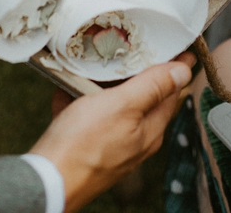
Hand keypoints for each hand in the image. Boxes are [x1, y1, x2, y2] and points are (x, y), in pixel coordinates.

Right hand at [28, 56, 192, 211]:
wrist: (46, 182)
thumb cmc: (83, 145)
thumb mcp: (122, 106)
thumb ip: (153, 87)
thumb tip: (183, 72)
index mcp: (150, 129)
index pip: (171, 92)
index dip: (176, 67)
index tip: (181, 48)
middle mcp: (135, 140)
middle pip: (144, 98)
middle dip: (138, 73)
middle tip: (134, 48)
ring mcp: (112, 146)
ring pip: (113, 107)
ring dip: (105, 86)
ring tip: (95, 66)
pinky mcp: (88, 148)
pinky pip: (88, 118)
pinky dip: (80, 101)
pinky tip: (67, 90)